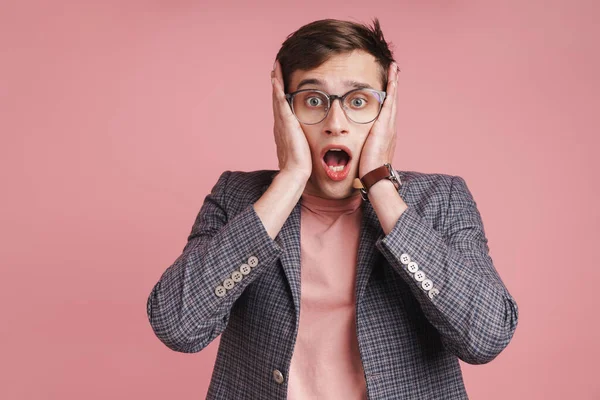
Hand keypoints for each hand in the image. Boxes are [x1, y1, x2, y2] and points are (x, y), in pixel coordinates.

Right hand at [271, 60, 311, 180]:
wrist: (295, 172)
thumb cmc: (300, 164)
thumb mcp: (301, 148)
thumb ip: (302, 142)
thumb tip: (306, 142)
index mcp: (284, 129)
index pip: (281, 107)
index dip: (280, 94)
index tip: (280, 82)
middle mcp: (280, 124)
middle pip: (276, 99)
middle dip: (276, 83)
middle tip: (275, 69)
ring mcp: (281, 123)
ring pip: (276, 97)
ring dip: (276, 82)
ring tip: (275, 68)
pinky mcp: (285, 123)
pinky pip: (280, 102)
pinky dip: (277, 90)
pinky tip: (277, 79)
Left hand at [358, 62, 399, 177]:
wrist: (375, 176)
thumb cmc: (368, 169)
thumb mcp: (365, 153)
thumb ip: (362, 146)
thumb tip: (353, 147)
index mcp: (384, 133)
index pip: (386, 110)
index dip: (387, 97)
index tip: (386, 86)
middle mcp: (389, 126)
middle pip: (392, 100)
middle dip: (392, 85)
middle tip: (393, 70)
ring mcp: (389, 125)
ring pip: (392, 98)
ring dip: (393, 82)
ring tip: (393, 68)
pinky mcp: (385, 125)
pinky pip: (390, 102)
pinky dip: (392, 89)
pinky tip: (391, 78)